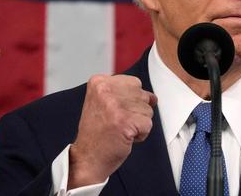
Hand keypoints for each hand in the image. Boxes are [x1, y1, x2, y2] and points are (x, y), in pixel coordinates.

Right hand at [68, 74, 156, 188]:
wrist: (87, 157)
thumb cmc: (96, 133)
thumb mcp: (102, 102)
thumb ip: (123, 93)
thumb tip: (152, 97)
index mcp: (99, 82)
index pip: (133, 83)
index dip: (130, 100)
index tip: (115, 112)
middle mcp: (106, 90)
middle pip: (142, 95)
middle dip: (135, 112)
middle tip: (116, 122)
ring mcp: (115, 105)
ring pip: (147, 110)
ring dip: (138, 123)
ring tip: (119, 130)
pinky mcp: (125, 121)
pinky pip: (148, 124)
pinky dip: (140, 135)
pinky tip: (124, 137)